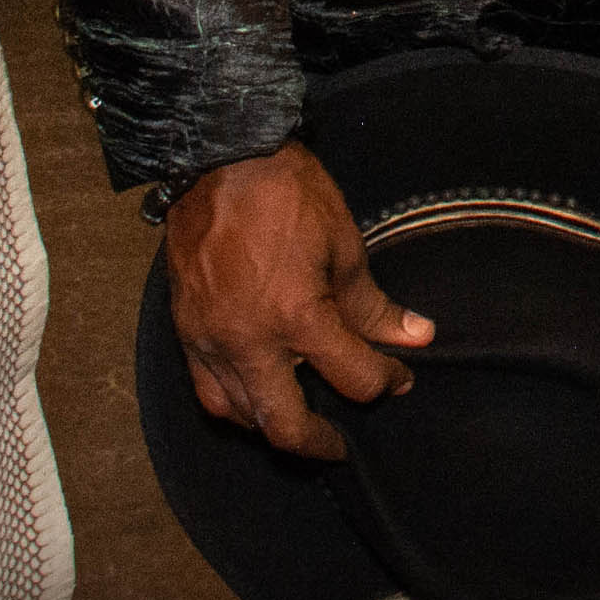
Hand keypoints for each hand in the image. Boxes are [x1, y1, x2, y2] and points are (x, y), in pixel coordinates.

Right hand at [163, 141, 436, 462]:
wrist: (217, 157)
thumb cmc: (285, 192)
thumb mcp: (343, 243)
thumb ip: (373, 304)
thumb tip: (415, 337)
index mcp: (296, 315)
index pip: (352, 377)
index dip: (385, 382)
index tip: (398, 377)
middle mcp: (248, 340)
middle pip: (285, 426)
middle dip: (320, 443)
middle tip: (341, 442)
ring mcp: (210, 339)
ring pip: (240, 416)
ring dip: (273, 425)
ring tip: (299, 416)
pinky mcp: (185, 330)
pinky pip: (206, 390)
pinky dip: (235, 403)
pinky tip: (255, 393)